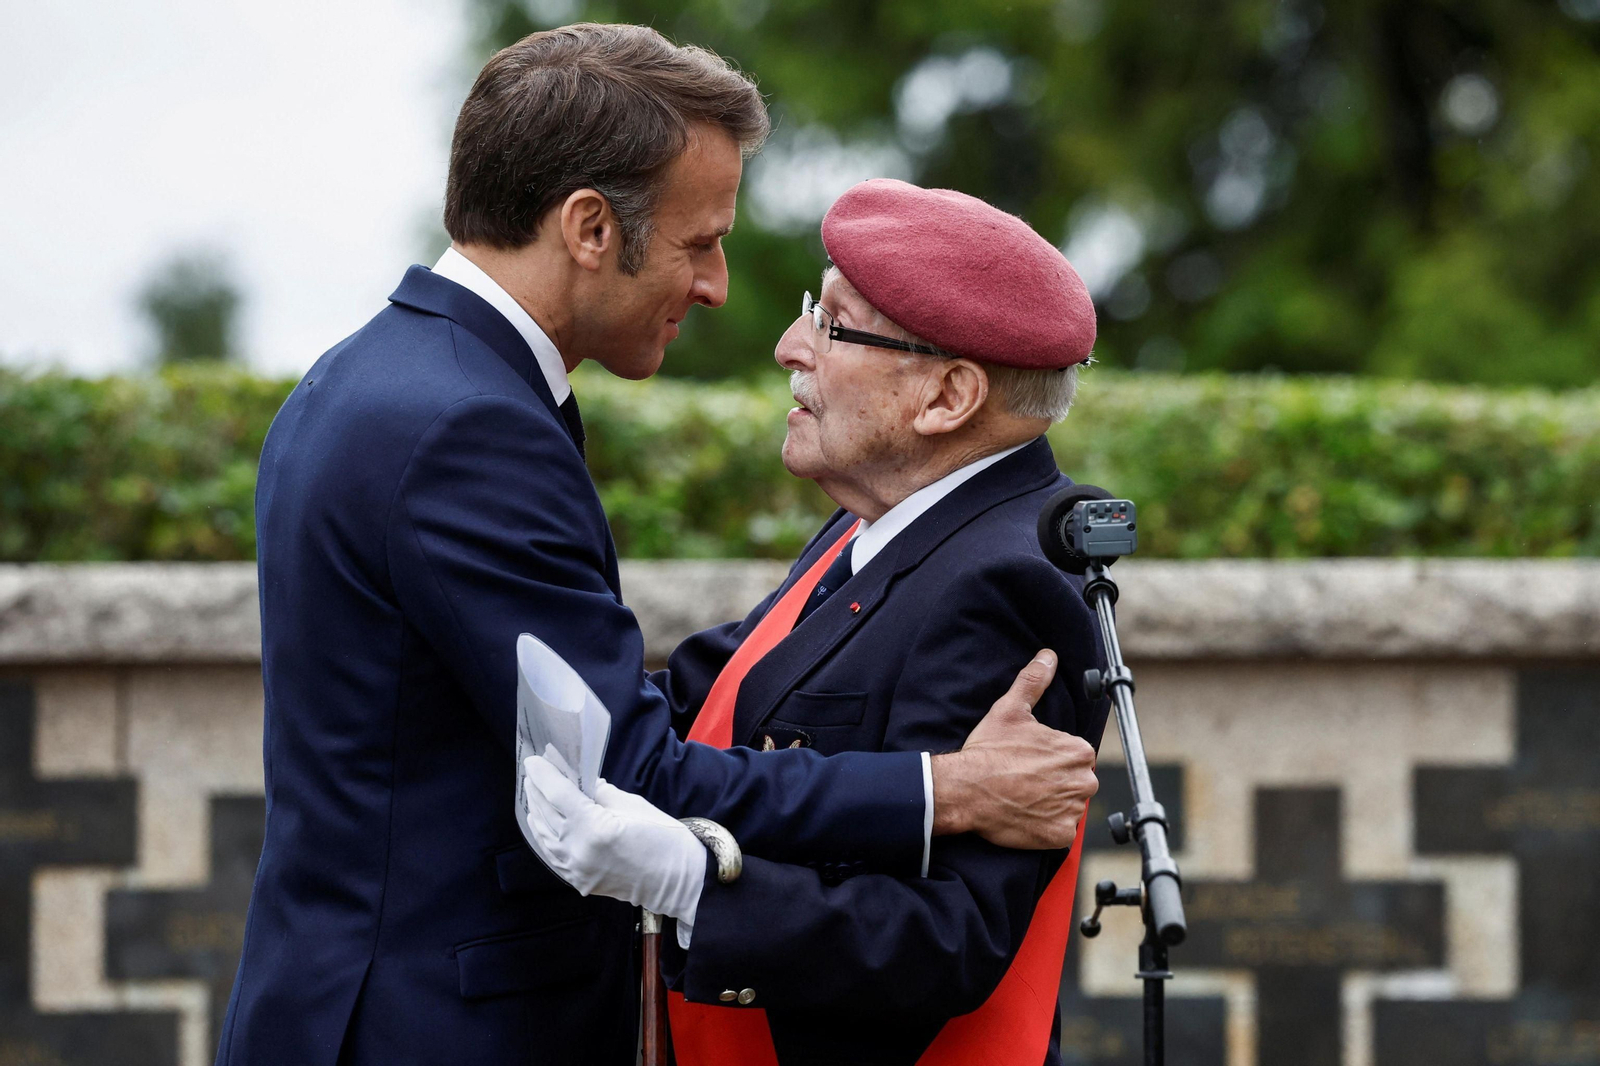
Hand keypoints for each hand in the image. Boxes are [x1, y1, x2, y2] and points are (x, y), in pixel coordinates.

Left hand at [521, 755, 705, 919]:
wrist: (678, 881)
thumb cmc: (663, 837)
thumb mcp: (633, 805)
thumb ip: (599, 793)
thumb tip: (578, 780)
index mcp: (595, 827)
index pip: (558, 794)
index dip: (543, 775)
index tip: (532, 760)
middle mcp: (578, 850)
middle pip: (546, 813)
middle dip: (536, 789)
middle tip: (532, 771)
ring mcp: (576, 870)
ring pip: (543, 835)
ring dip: (536, 811)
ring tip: (533, 791)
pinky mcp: (577, 881)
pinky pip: (551, 854)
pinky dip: (542, 834)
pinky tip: (539, 821)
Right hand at [929, 649, 1097, 849]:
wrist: (966, 790)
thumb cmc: (988, 750)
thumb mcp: (1010, 710)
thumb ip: (1033, 681)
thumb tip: (1048, 657)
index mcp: (1078, 751)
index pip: (1076, 757)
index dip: (1052, 760)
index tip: (1031, 763)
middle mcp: (1084, 780)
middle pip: (1076, 782)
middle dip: (1056, 783)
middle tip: (1026, 781)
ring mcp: (1073, 810)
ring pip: (1068, 807)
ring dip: (1051, 805)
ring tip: (1023, 798)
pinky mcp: (1060, 835)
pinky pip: (1060, 832)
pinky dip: (1045, 827)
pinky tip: (1025, 816)